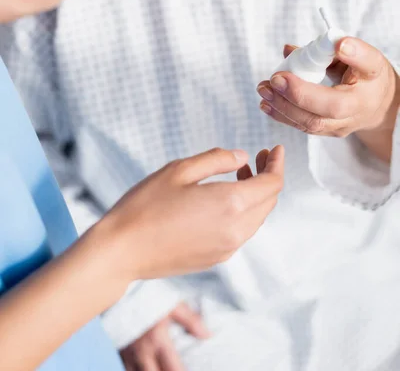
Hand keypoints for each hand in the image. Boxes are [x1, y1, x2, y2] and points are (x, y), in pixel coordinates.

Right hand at [96, 146, 283, 291]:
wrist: (121, 251)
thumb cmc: (145, 205)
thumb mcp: (179, 170)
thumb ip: (216, 160)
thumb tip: (242, 157)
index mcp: (231, 204)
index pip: (272, 184)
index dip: (277, 164)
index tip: (275, 149)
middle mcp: (235, 231)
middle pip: (268, 202)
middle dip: (268, 177)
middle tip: (257, 157)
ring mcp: (226, 248)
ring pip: (256, 218)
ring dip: (255, 195)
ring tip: (238, 174)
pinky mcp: (215, 259)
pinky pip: (241, 232)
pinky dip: (243, 212)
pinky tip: (223, 199)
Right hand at [120, 302, 209, 370]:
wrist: (120, 289)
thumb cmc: (148, 294)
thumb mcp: (172, 304)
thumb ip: (190, 320)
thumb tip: (207, 335)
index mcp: (158, 341)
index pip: (174, 369)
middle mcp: (143, 352)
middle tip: (174, 368)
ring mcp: (129, 354)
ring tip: (161, 367)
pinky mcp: (120, 351)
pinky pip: (127, 369)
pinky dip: (136, 370)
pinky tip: (146, 366)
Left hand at [257, 38, 398, 161]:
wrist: (377, 105)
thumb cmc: (367, 77)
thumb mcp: (362, 56)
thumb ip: (332, 48)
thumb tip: (288, 49)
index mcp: (365, 89)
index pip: (354, 81)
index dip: (342, 65)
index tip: (335, 49)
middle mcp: (354, 113)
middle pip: (323, 113)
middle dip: (295, 96)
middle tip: (273, 79)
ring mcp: (340, 126)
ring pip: (310, 124)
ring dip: (282, 107)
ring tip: (264, 90)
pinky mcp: (327, 131)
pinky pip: (303, 127)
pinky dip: (282, 115)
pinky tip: (266, 104)